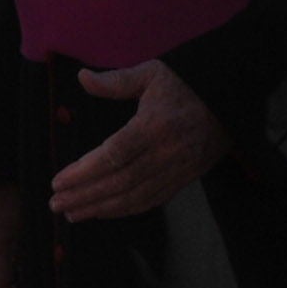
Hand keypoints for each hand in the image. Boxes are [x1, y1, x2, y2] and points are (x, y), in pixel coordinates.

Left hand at [46, 59, 227, 222]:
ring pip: (134, 197)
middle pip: (120, 182)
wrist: (230, 100)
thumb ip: (115, 81)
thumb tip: (82, 77)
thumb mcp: (152, 73)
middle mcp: (166, 153)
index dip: (84, 172)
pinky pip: (152, 200)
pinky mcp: (185, 178)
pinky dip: (125, 210)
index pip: (113, 155)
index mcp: (154, 126)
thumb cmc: (187, 84)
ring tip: (72, 213)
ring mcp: (177, 169)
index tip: (58, 181)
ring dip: (100, 208)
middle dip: (85, 196)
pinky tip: (103, 211)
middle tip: (55, 204)